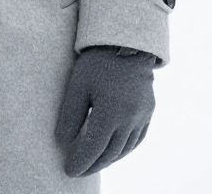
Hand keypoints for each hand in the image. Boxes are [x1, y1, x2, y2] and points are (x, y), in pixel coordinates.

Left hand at [55, 45, 155, 176]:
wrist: (126, 41)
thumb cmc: (97, 61)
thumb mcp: (77, 85)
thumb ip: (70, 115)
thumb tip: (63, 141)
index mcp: (111, 112)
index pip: (94, 148)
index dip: (81, 161)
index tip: (68, 171)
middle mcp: (130, 118)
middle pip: (110, 152)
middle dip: (93, 164)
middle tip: (79, 170)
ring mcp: (142, 115)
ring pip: (125, 148)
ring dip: (109, 159)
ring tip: (93, 163)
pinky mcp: (149, 110)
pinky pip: (137, 138)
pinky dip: (124, 148)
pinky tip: (114, 150)